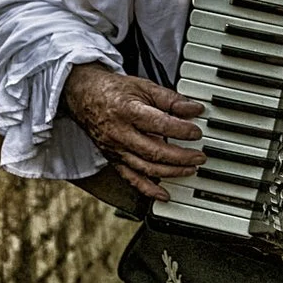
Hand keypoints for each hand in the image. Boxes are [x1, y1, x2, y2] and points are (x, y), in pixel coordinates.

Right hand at [61, 63, 203, 200]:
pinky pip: (131, 178)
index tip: (197, 133)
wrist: (82, 96)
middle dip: (181, 157)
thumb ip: (170, 99)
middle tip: (200, 157)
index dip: (182, 131)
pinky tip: (164, 195)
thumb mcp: (143, 87)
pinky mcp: (113, 159)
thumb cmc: (113, 91)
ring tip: (191, 170)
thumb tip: (194, 109)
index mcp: (128, 112)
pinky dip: (148, 189)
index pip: (160, 125)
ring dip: (171, 172)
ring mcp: (115, 149)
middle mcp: (120, 134)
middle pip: (154, 152)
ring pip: (146, 168)